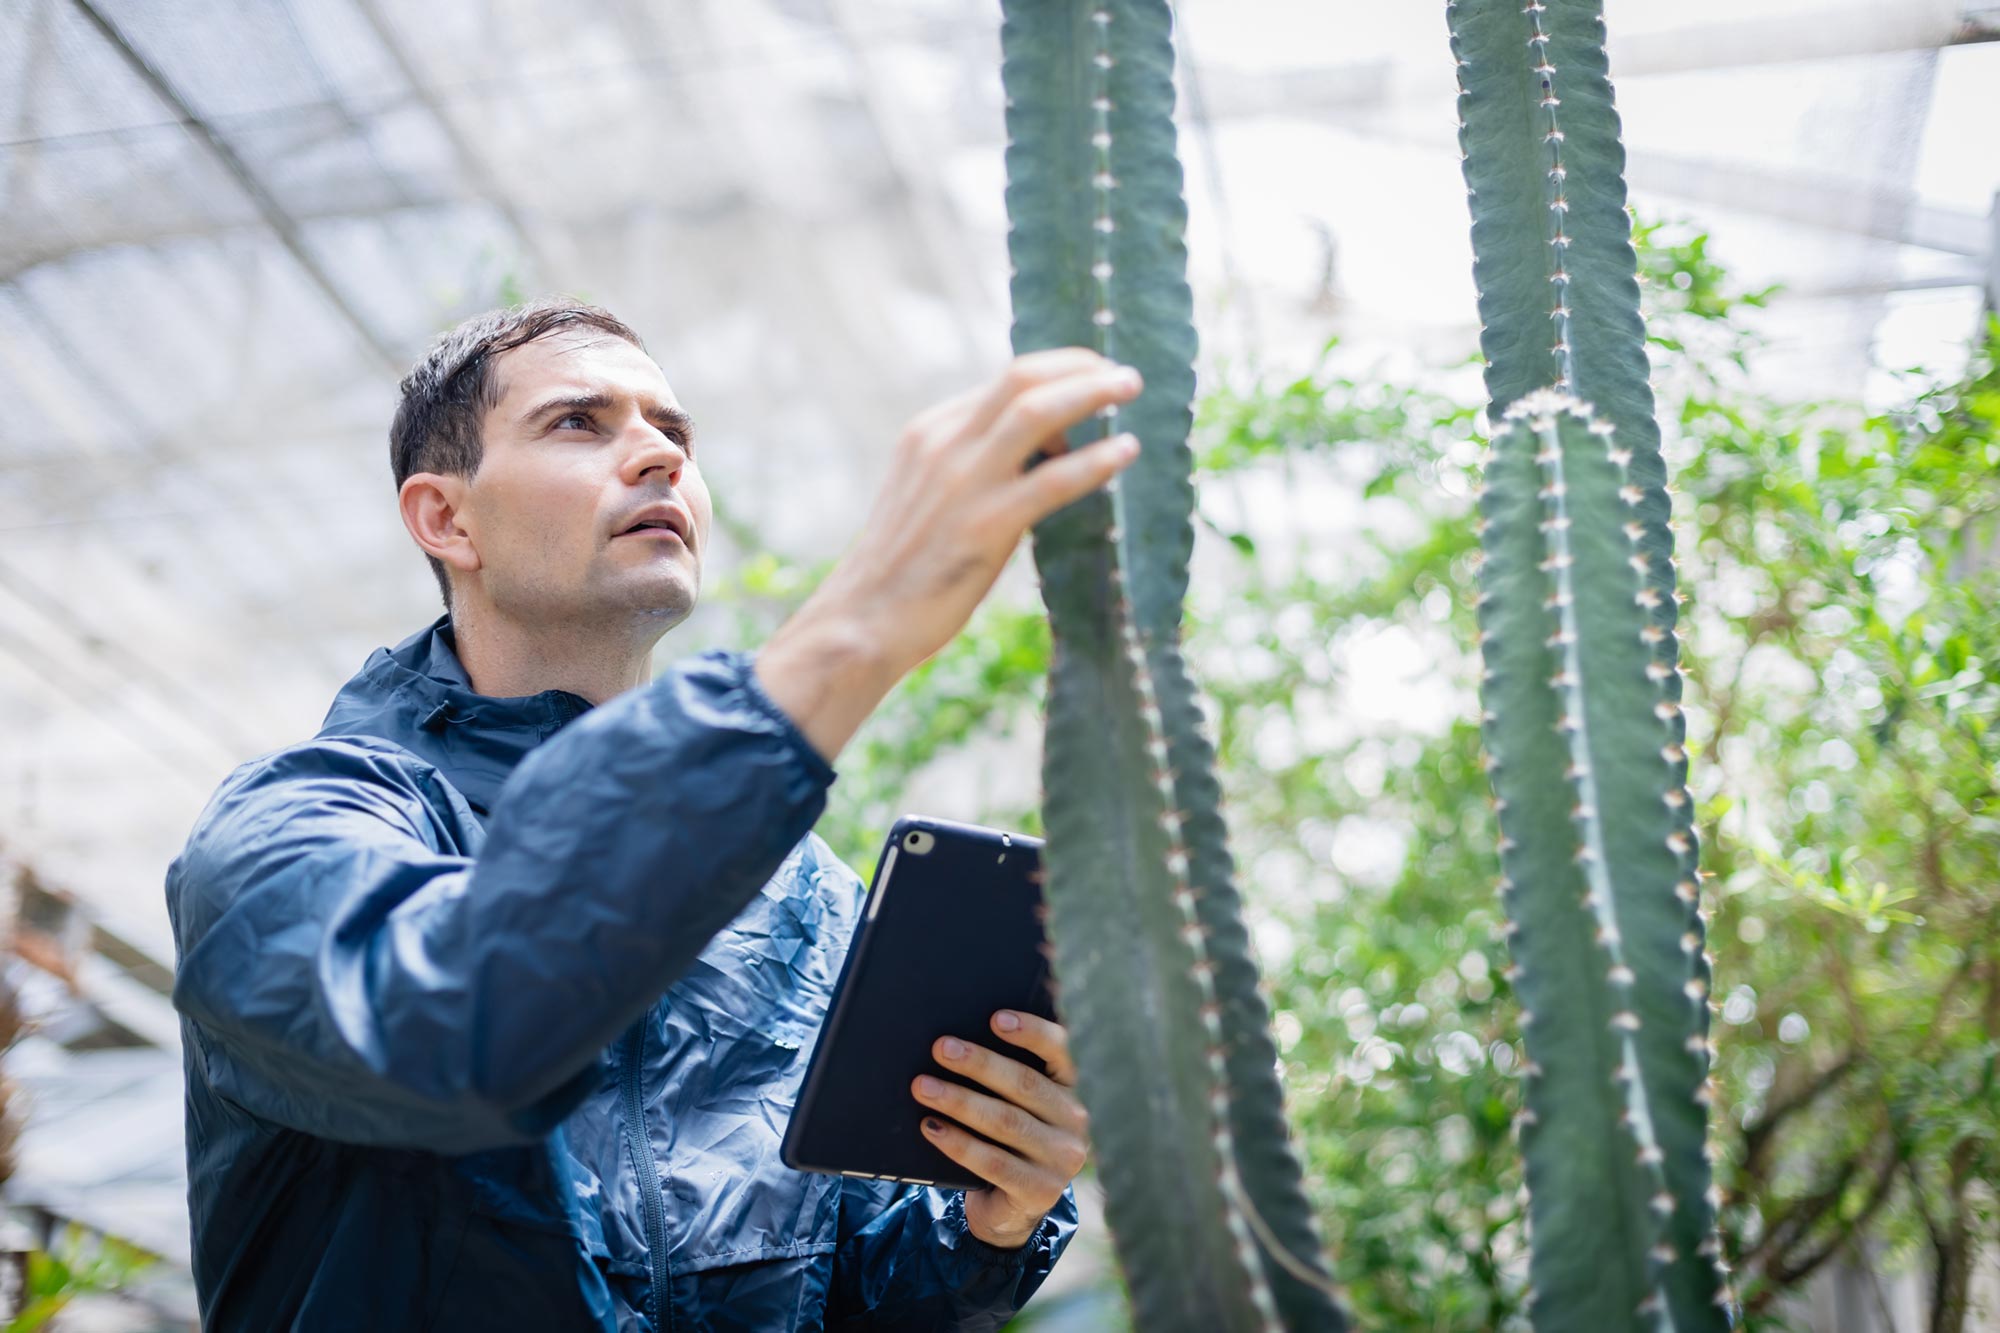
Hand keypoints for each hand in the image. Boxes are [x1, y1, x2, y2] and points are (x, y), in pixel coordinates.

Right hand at [805, 349, 1142, 679]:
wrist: (863, 619)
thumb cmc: (904, 568)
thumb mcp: (928, 495)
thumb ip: (972, 467)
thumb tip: (1042, 457)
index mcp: (929, 432)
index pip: (1002, 383)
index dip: (1057, 375)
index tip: (1092, 380)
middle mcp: (943, 444)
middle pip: (1021, 378)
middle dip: (1079, 366)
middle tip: (1124, 375)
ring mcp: (963, 482)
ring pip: (1036, 411)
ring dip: (1091, 393)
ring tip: (1132, 389)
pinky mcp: (983, 525)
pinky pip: (1052, 480)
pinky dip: (1095, 461)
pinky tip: (1125, 453)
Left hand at [911, 1010, 1089, 1249]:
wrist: (1012, 1208)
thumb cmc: (1010, 1141)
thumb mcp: (1019, 1105)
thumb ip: (1007, 1076)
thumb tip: (959, 1041)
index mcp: (1074, 1089)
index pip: (1062, 1051)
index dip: (1032, 1032)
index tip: (996, 1018)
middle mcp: (1077, 1122)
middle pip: (1025, 1084)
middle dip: (979, 1063)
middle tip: (942, 1048)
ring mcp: (1062, 1160)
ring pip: (1006, 1122)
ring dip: (960, 1100)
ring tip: (923, 1086)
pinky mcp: (1040, 1191)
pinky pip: (992, 1162)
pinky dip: (958, 1142)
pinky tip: (931, 1127)